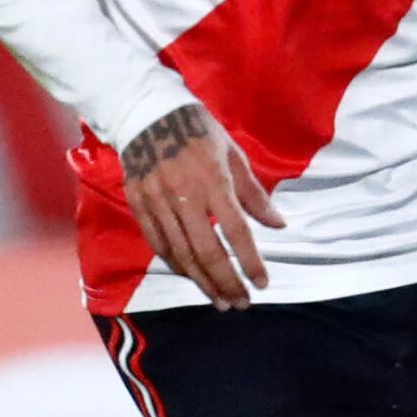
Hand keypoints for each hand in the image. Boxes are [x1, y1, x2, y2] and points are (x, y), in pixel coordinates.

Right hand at [119, 102, 280, 309]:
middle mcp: (183, 195)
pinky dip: (176, 264)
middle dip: (225, 282)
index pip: (236, 231)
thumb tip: (278, 225)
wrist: (146, 113)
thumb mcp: (234, 155)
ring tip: (220, 300)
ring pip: (180, 253)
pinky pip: (158, 243)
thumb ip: (254, 194)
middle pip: (206, 251)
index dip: (250, 262)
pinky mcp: (138, 204)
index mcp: (213, 181)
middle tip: (240, 303)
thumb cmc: (200, 132)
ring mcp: (157, 201)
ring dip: (202, 281)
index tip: (262, 284)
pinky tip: (192, 278)